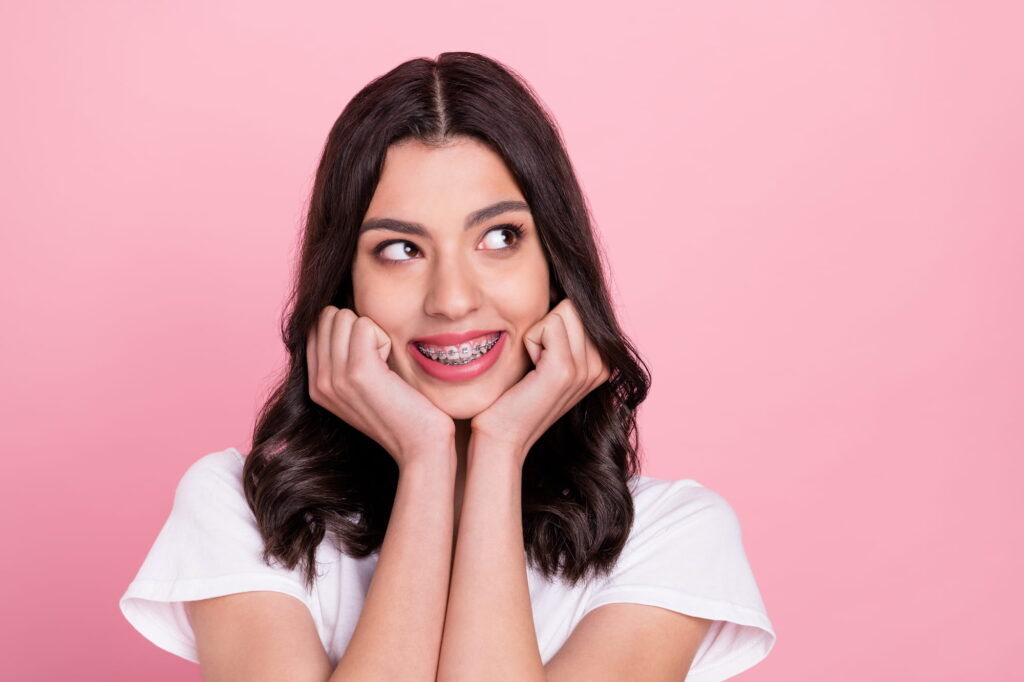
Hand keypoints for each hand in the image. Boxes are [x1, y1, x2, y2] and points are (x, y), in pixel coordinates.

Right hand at [306, 306, 454, 469]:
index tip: (370, 360)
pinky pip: (365, 325)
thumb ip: (344, 357)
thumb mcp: (362, 385)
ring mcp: (335, 378)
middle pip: (329, 317)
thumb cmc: (403, 410)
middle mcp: (319, 382)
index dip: (349, 330)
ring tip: (385, 367)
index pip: (318, 326)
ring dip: (373, 334)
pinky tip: (391, 367)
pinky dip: (384, 338)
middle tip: (380, 362)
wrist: (420, 445)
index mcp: (316, 385)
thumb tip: (341, 316)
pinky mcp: (357, 372)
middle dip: (359, 329)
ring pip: (345, 317)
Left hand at [470, 298, 610, 463]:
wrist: (501, 436)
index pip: (580, 306)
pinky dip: (530, 341)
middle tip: (534, 363)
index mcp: (602, 360)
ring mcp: (587, 369)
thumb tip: (557, 289)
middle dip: (545, 325)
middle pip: (573, 305)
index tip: (542, 359)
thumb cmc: (515, 397)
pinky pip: (549, 325)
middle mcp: (602, 365)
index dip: (551, 323)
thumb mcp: (546, 359)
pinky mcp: (565, 371)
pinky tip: (529, 369)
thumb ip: (562, 331)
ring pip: (562, 311)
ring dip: (536, 333)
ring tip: (532, 367)